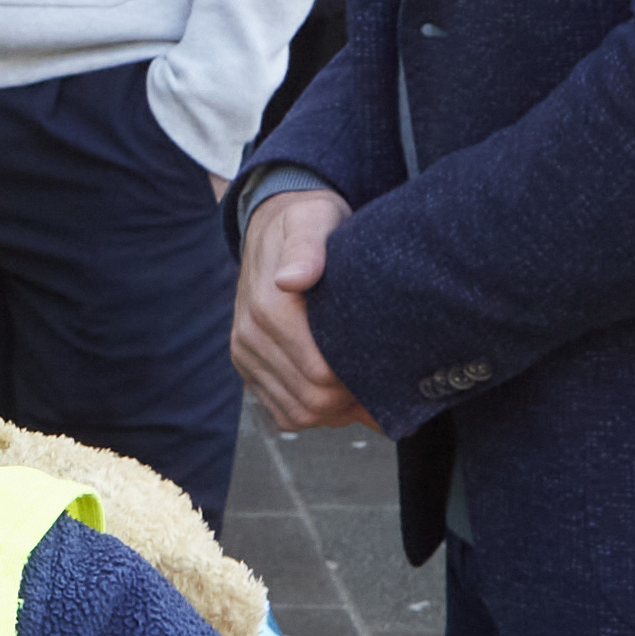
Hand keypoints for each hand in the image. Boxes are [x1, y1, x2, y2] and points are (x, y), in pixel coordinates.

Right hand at [231, 189, 366, 432]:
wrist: (272, 224)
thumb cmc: (306, 221)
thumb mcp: (313, 221)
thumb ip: (306, 249)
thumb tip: (292, 280)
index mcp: (268, 309)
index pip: (320, 375)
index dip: (359, 383)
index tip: (388, 371)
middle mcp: (251, 336)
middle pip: (311, 401)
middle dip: (351, 403)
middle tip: (384, 387)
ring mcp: (246, 353)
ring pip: (296, 414)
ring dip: (334, 414)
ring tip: (364, 393)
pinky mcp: (247, 364)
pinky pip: (280, 411)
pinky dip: (312, 413)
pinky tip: (339, 396)